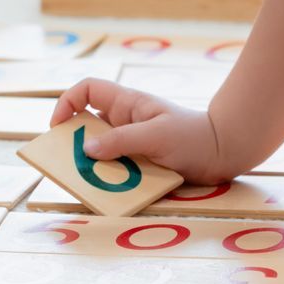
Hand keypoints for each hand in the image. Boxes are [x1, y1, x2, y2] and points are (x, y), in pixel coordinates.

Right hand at [51, 78, 230, 184]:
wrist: (225, 153)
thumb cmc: (193, 135)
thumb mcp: (156, 136)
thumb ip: (121, 141)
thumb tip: (86, 150)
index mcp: (126, 104)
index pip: (86, 91)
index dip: (66, 104)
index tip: (58, 128)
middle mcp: (125, 122)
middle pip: (88, 126)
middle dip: (75, 144)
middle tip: (67, 164)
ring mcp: (133, 143)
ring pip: (102, 153)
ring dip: (95, 167)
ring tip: (90, 182)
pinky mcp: (141, 164)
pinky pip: (118, 170)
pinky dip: (112, 180)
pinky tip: (115, 192)